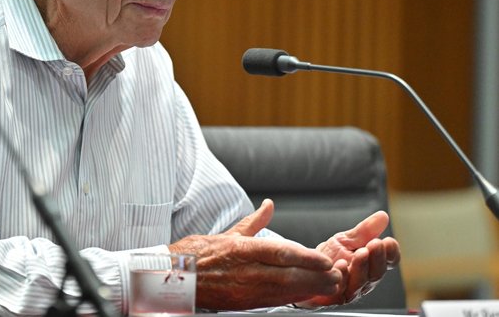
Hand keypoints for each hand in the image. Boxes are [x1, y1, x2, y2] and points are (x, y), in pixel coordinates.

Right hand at [169, 199, 342, 309]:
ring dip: (309, 290)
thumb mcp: (226, 233)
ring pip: (284, 291)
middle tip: (336, 275)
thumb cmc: (196, 254)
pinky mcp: (243, 303)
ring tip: (329, 286)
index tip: (324, 260)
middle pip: (287, 276)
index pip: (279, 253)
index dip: (305, 258)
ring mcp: (244, 289)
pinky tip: (306, 295)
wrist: (173, 278)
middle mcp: (244, 271)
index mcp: (240, 249)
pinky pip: (274, 300)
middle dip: (315, 277)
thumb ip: (253, 222)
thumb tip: (268, 206)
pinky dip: (293, 298)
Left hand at [299, 211, 400, 307]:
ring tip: (361, 252)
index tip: (389, 241)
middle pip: (376, 272)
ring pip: (361, 282)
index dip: (391, 253)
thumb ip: (365, 231)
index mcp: (370, 265)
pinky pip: (339, 289)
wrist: (306, 270)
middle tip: (375, 243)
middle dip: (377, 257)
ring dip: (362, 267)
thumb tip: (383, 216)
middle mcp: (364, 280)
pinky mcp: (333, 296)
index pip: (388, 261)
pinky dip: (341, 276)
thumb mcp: (346, 240)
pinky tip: (340, 265)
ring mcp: (349, 290)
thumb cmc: (329, 257)